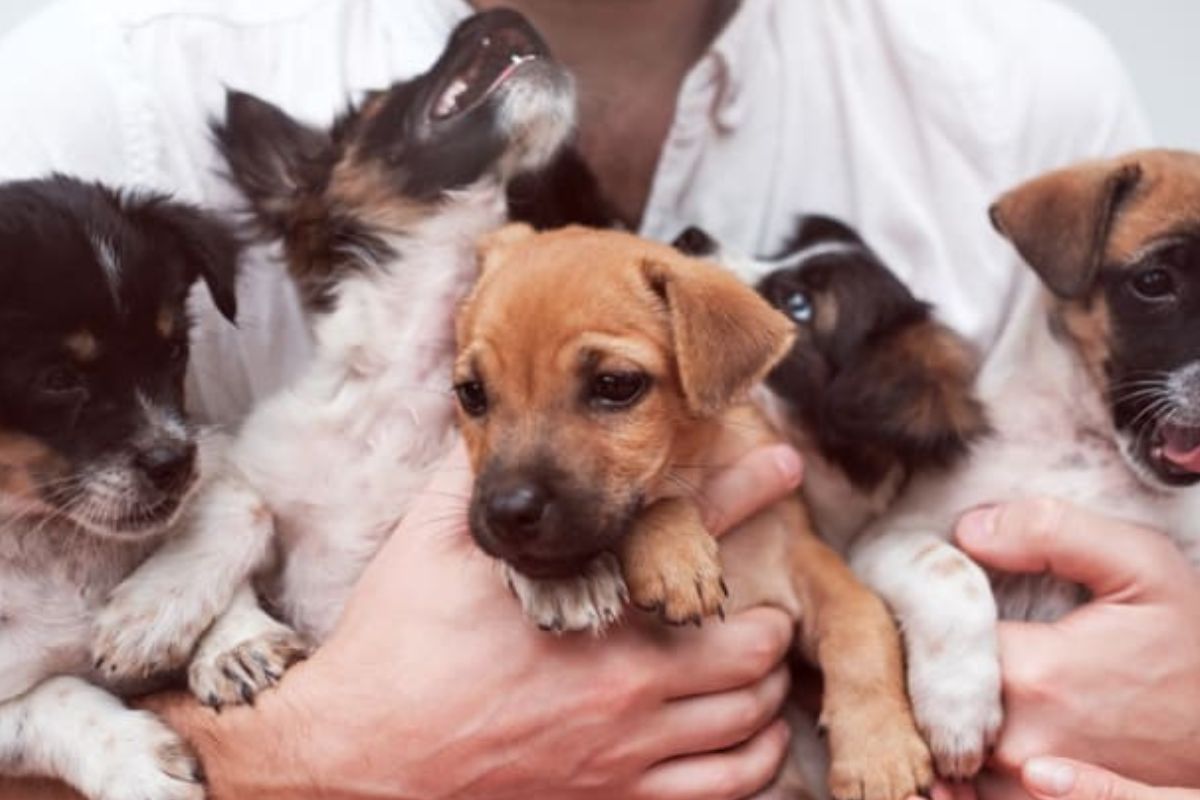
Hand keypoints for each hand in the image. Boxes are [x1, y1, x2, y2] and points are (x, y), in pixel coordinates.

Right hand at [156, 441, 803, 799]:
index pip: (692, 531)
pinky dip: (755, 759)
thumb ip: (470, 479)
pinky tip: (745, 735)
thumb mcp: (427, 548)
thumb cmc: (394, 652)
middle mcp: (625, 684)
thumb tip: (488, 418)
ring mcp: (628, 752)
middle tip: (754, 596)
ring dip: (766, 682)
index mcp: (588, 610)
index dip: (748, 486)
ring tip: (754, 662)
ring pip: (752, 717)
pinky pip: (727, 789)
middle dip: (764, 609)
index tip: (783, 464)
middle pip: (753, 640)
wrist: (358, 759)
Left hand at [954, 498, 1199, 791]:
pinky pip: (965, 779)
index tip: (925, 592)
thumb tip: (969, 531)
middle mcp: (1016, 740)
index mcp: (1032, 675)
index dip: (925, 608)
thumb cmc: (1192, 648)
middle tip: (926, 627)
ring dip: (934, 701)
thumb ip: (1053, 533)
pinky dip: (956, 744)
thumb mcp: (1142, 567)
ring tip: (945, 667)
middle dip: (923, 655)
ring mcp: (1023, 783)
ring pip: (940, 736)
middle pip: (926, 690)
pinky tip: (963, 711)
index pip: (931, 636)